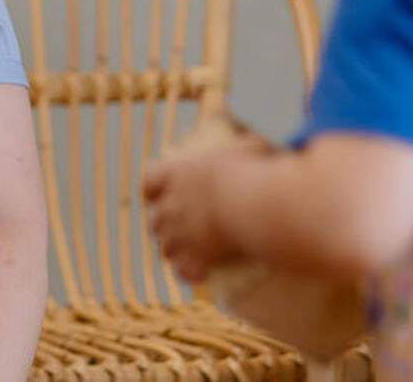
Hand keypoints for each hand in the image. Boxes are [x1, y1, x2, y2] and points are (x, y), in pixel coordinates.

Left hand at [143, 129, 269, 282]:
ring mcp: (181, 234)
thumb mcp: (250, 147)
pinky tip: (201, 275)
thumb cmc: (252, 171)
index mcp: (177, 174)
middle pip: (154, 220)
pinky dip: (191, 273)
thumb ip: (249, 142)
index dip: (153, 190)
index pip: (149, 182)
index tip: (158, 194)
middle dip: (163, 225)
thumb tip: (264, 136)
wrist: (253, 205)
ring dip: (174, 251)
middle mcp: (172, 205)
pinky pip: (185, 271)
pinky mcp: (196, 257)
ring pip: (166, 248)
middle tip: (178, 228)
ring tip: (189, 253)